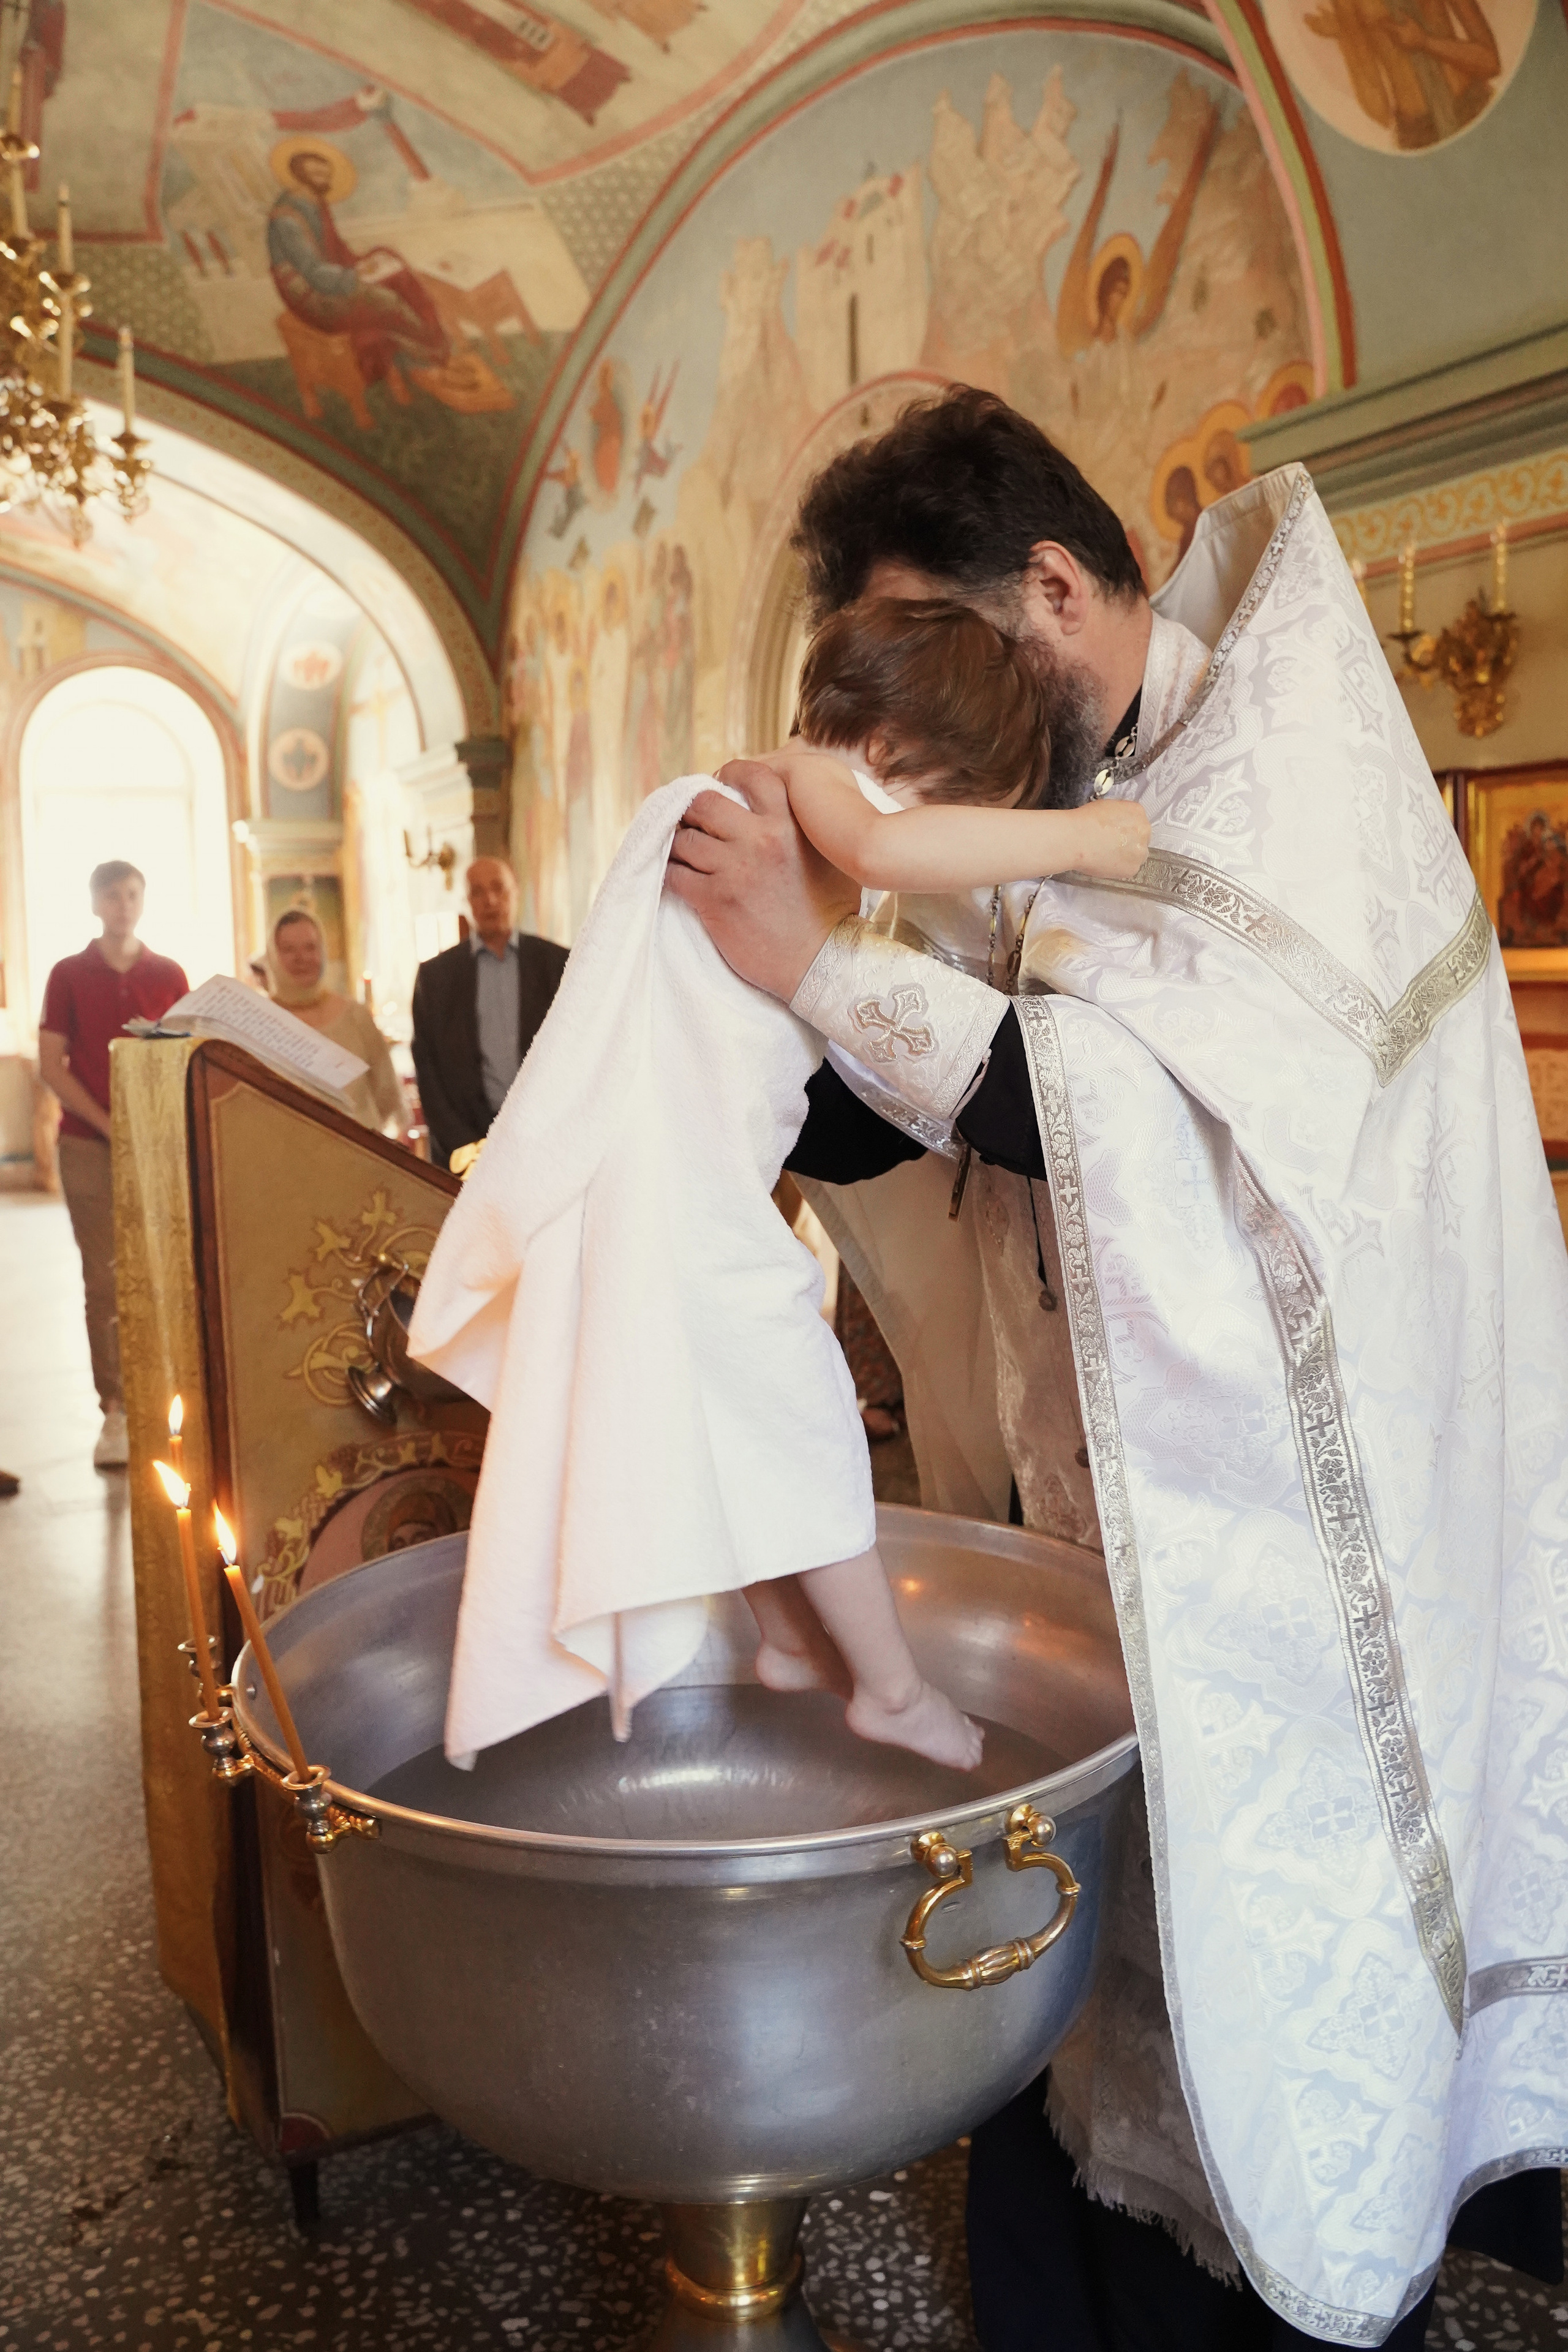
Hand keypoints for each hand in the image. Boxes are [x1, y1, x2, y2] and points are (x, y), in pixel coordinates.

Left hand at [665, 757, 860, 1000]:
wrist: (819, 962)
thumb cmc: (831, 911)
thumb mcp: (832, 855)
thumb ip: (810, 824)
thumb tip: (791, 803)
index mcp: (791, 823)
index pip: (752, 775)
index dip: (729, 774)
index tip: (721, 785)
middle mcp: (761, 838)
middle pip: (704, 802)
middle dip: (693, 810)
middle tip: (692, 823)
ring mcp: (734, 869)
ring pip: (683, 838)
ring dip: (678, 845)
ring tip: (683, 854)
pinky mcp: (714, 899)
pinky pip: (674, 873)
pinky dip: (670, 873)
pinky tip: (678, 877)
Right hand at [1073, 798, 1149, 880]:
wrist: (1077, 838)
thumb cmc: (1086, 820)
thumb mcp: (1107, 807)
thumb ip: (1119, 816)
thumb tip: (1118, 826)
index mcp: (1137, 812)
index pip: (1138, 823)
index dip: (1127, 830)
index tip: (1117, 835)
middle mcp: (1144, 830)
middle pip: (1141, 840)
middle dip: (1130, 844)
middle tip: (1112, 847)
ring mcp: (1140, 851)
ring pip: (1137, 856)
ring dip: (1127, 857)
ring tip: (1107, 856)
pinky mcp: (1132, 868)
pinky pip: (1129, 869)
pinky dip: (1119, 868)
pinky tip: (1106, 863)